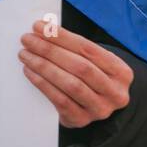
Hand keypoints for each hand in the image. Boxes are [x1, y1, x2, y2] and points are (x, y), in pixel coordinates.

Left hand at [18, 19, 132, 127]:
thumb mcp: (93, 62)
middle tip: (27, 39)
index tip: (39, 26)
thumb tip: (43, 29)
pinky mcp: (81, 120)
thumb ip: (73, 47)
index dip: (62, 36)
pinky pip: (59, 100)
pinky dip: (42, 83)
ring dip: (43, 66)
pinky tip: (29, 71)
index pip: (88, 49)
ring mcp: (99, 109)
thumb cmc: (91, 78)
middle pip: (80, 66)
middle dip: (50, 50)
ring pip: (70, 84)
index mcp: (121, 72)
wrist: (95, 107)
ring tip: (25, 54)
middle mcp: (115, 92)